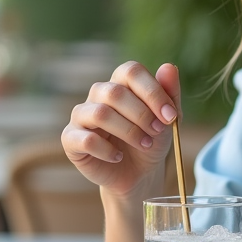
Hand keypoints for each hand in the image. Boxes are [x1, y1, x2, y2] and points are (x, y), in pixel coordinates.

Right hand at [60, 61, 180, 197]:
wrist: (139, 174)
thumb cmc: (151, 140)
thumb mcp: (167, 120)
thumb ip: (170, 94)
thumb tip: (169, 67)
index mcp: (121, 82)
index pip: (131, 71)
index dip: (152, 92)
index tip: (170, 116)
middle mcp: (98, 94)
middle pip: (115, 92)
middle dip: (142, 114)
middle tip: (157, 131)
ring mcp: (81, 115)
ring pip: (100, 113)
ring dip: (128, 131)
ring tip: (144, 144)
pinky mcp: (70, 138)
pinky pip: (86, 140)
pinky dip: (107, 150)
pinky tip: (118, 157)